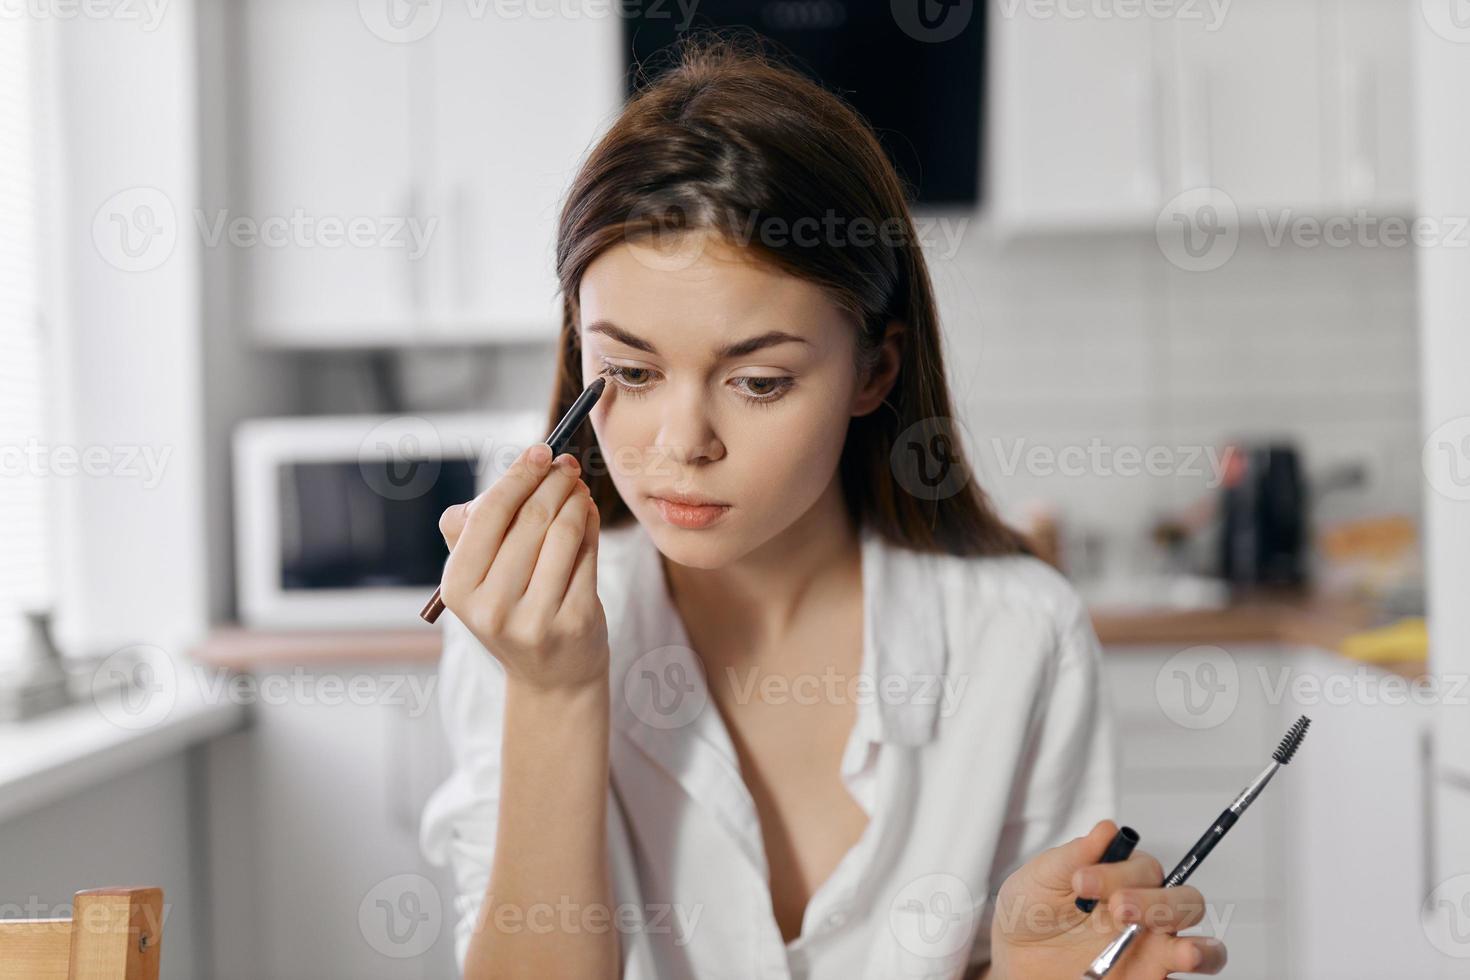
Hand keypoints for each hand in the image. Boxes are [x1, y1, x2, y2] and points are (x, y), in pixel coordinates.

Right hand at [437, 442, 607, 692]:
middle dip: (554, 481)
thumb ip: (479, 526)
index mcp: (458, 587)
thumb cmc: (512, 609)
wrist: (550, 676)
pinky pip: (587, 554)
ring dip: (576, 499)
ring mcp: (535, 618)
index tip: (541, 450)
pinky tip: (588, 513)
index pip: (489, 514)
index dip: (518, 475)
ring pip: (564, 531)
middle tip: (567, 465)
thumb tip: (520, 473)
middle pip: (531, 517)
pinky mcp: (574, 621)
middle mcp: (491, 607)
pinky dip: (590, 525)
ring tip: (578, 488)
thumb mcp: (478, 577)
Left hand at [988, 820, 1226, 978]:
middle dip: (1157, 903)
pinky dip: (1192, 966)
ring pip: (1205, 947)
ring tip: (1182, 953)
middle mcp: (1147, 914)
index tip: (1080, 881)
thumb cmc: (1029, 912)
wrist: (1016, 960)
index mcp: (1124, 880)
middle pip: (1185, 902)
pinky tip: (1180, 962)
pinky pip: (1181, 978)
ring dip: (1202, 948)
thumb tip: (1108, 828)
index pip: (1145, 869)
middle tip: (1117, 908)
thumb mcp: (1041, 879)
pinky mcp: (1148, 978)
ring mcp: (1153, 952)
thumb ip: (1073, 856)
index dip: (1118, 872)